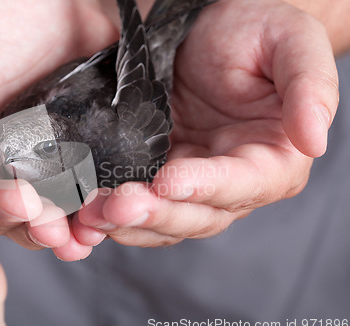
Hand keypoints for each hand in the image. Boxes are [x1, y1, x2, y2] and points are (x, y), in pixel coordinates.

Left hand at [73, 0, 338, 246]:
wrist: (214, 26)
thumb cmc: (257, 29)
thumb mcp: (291, 43)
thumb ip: (310, 88)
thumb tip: (315, 142)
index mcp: (272, 159)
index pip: (240, 184)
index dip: (205, 187)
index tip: (168, 181)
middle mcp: (232, 182)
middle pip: (197, 214)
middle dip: (156, 214)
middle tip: (115, 206)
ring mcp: (191, 181)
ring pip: (163, 219)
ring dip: (127, 224)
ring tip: (91, 215)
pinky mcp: (158, 171)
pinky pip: (139, 202)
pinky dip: (113, 214)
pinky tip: (86, 212)